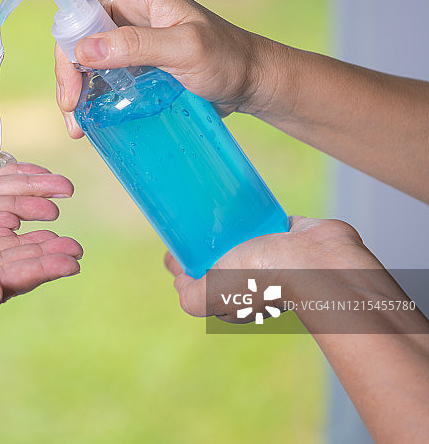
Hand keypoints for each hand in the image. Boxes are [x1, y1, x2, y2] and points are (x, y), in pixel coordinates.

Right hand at [19, 0, 287, 137]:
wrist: (245, 84)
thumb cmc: (225, 58)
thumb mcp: (186, 50)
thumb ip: (137, 46)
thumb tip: (83, 49)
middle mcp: (128, 10)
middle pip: (75, 24)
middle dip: (66, 62)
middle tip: (72, 103)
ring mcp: (126, 39)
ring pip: (80, 55)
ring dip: (73, 87)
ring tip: (78, 124)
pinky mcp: (129, 65)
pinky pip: (95, 76)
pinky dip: (87, 99)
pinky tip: (87, 124)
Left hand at [165, 216, 381, 319]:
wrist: (318, 261)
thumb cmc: (264, 279)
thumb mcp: (213, 294)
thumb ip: (191, 295)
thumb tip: (179, 281)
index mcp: (232, 297)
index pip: (199, 279)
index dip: (184, 262)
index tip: (178, 241)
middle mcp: (249, 279)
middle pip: (215, 257)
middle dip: (205, 241)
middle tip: (195, 219)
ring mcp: (268, 256)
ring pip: (238, 237)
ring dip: (227, 223)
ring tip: (213, 205)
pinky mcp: (285, 233)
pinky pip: (261, 220)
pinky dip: (251, 211)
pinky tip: (236, 200)